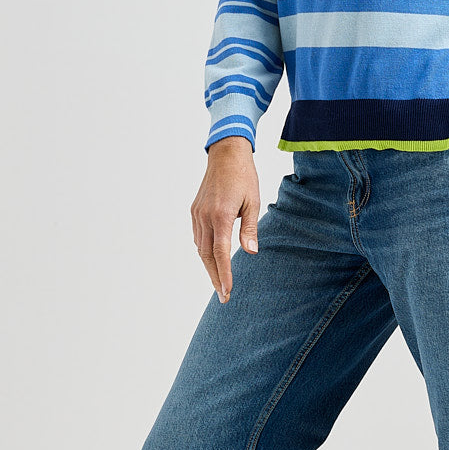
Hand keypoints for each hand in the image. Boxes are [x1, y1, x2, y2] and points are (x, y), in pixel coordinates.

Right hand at [191, 136, 259, 302]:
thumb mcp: (253, 202)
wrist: (226, 154)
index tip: (227, 291)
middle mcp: (205, 216)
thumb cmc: (244, 177)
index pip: (220, 253)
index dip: (223, 274)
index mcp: (221, 215)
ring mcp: (197, 213)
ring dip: (209, 266)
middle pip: (206, 255)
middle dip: (215, 277)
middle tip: (223, 295)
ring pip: (200, 248)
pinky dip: (204, 251)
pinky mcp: (195, 210)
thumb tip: (250, 253)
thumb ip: (250, 229)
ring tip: (219, 281)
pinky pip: (198, 236)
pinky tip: (212, 258)